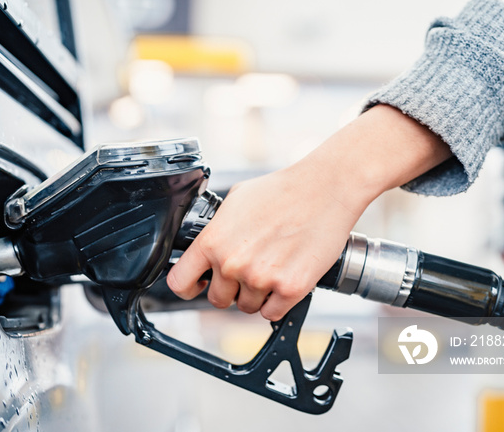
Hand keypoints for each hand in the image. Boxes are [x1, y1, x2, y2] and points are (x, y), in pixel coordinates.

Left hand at [167, 105, 451, 320]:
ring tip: (272, 266)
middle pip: (218, 300)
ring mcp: (261, 279)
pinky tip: (285, 277)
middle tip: (249, 269)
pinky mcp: (290, 289)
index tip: (198, 285)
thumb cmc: (281, 191)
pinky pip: (272, 313)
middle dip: (230, 289)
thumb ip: (216, 231)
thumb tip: (205, 248)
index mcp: (212, 241)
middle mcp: (232, 264)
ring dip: (257, 294)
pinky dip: (278, 301)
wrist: (324, 189)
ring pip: (247, 307)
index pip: (179, 283)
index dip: (188, 287)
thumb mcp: (234, 202)